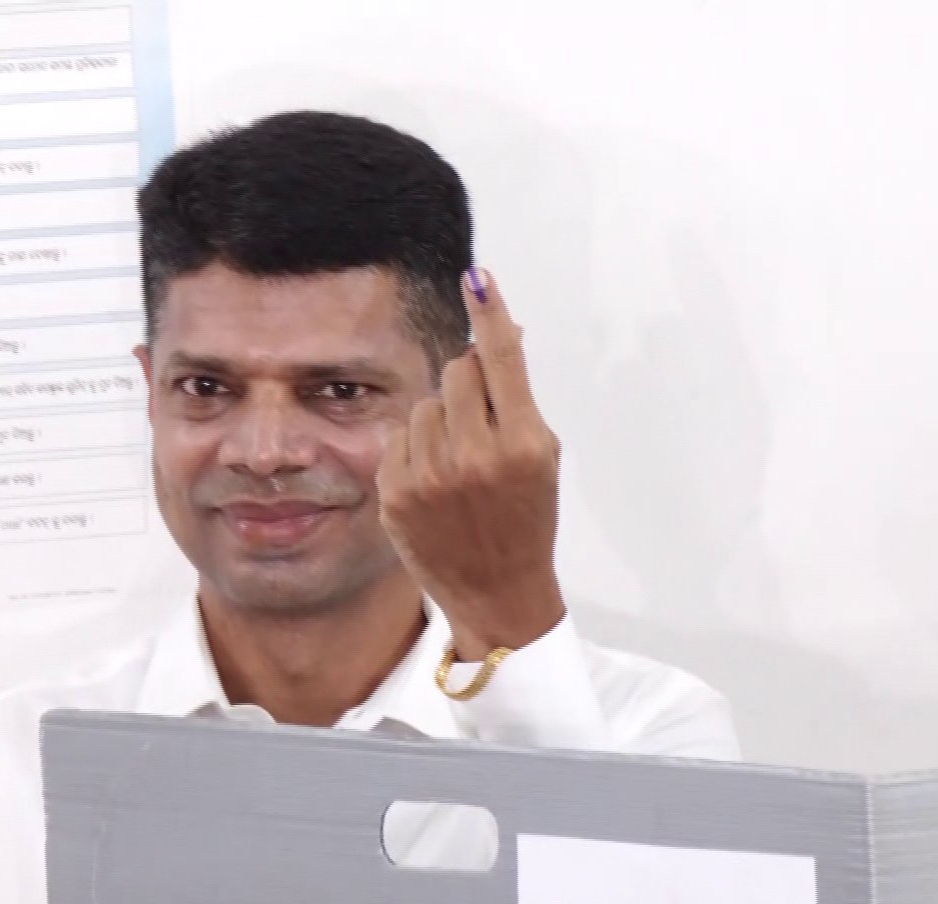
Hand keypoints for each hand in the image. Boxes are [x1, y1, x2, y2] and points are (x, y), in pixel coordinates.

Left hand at [378, 268, 566, 660]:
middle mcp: (475, 457)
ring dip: (441, 421)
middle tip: (482, 422)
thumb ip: (519, 397)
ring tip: (458, 464)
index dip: (490, 313)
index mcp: (523, 445)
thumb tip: (503, 330)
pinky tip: (434, 484)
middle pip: (458, 372)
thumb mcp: (541, 457)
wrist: (498, 591)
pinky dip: (415, 451)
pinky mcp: (395, 495)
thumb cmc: (526, 518)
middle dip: (469, 386)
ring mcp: (430, 477)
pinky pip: (398, 437)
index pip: (502, 360)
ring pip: (425, 405)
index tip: (477, 278)